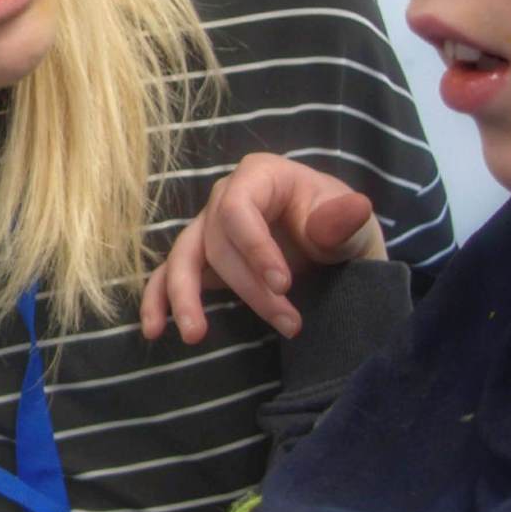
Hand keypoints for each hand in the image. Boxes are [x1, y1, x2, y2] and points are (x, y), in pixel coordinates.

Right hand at [139, 153, 384, 344]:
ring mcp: (209, 228)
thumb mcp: (351, 226)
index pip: (238, 208)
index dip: (254, 248)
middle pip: (218, 242)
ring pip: (184, 259)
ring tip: (195, 335)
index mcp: (261, 176)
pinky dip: (158, 300)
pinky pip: (168, 275)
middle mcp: (227, 197)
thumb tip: (355, 208)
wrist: (333, 250)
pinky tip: (155, 330)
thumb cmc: (339, 228)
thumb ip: (344, 221)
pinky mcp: (201, 259)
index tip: (284, 285)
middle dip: (249, 289)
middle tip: (290, 323)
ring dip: (186, 297)